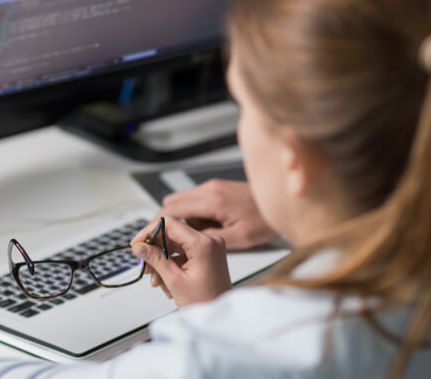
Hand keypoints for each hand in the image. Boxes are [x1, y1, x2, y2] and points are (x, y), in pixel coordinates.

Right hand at [131, 217, 230, 306]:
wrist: (220, 316)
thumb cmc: (206, 303)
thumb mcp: (175, 281)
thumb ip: (155, 259)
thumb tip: (139, 246)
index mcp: (204, 244)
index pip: (170, 224)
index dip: (149, 232)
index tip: (137, 244)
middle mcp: (209, 241)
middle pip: (172, 234)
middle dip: (155, 250)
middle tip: (145, 265)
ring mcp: (209, 248)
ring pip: (176, 245)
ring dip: (162, 260)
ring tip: (156, 279)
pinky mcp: (208, 255)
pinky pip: (183, 253)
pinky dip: (172, 264)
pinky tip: (166, 281)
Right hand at [158, 179, 278, 249]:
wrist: (283, 203)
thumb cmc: (265, 221)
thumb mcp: (238, 238)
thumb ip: (208, 239)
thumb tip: (185, 243)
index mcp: (212, 200)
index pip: (171, 210)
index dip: (155, 225)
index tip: (147, 238)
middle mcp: (210, 189)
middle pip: (171, 203)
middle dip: (163, 223)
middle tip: (162, 242)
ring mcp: (213, 187)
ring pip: (181, 201)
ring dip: (178, 220)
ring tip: (187, 239)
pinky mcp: (217, 190)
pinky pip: (194, 201)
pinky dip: (191, 215)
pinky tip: (201, 231)